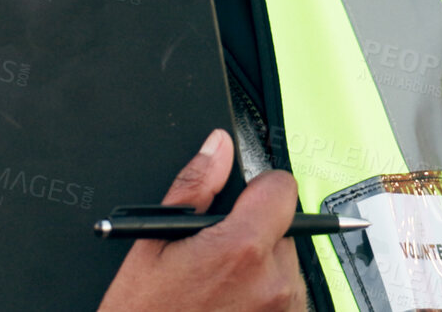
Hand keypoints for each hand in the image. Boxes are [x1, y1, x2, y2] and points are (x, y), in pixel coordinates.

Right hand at [97, 130, 307, 311]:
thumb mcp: (154, 243)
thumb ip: (194, 187)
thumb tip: (216, 147)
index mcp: (241, 248)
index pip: (282, 187)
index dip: (257, 188)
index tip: (239, 202)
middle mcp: (273, 281)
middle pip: (283, 227)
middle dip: (254, 232)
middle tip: (213, 258)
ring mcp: (285, 310)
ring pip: (285, 263)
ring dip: (260, 268)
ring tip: (217, 288)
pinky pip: (287, 297)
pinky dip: (264, 296)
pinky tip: (229, 306)